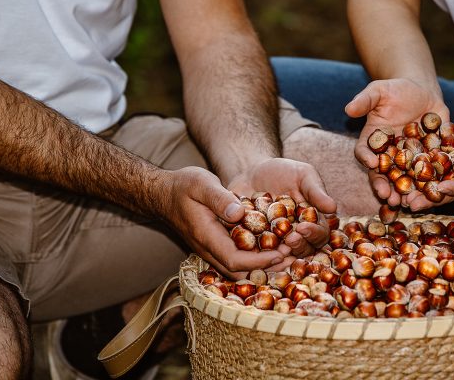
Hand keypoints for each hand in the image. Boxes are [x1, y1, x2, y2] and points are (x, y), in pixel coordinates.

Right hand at [157, 166, 293, 279]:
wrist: (163, 193)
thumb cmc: (183, 185)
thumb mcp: (201, 183)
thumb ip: (220, 198)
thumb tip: (240, 214)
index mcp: (206, 236)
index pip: (234, 259)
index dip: (259, 261)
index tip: (280, 252)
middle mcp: (208, 249)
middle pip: (239, 271)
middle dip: (265, 267)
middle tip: (290, 254)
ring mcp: (210, 249)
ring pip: (237, 268)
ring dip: (261, 264)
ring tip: (286, 252)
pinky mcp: (215, 245)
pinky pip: (235, 259)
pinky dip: (254, 257)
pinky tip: (271, 246)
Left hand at [226, 157, 337, 257]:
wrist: (252, 171)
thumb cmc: (283, 171)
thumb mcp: (302, 175)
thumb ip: (316, 191)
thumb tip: (332, 207)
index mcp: (312, 221)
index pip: (320, 233)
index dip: (314, 234)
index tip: (303, 227)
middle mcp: (297, 235)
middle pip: (304, 249)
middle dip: (299, 246)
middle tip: (290, 239)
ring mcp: (277, 242)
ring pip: (283, 256)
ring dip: (281, 254)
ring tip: (276, 247)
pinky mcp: (257, 243)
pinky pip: (259, 253)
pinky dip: (259, 254)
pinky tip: (254, 250)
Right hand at [345, 78, 447, 205]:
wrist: (423, 91)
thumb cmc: (396, 90)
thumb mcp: (379, 90)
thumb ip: (364, 100)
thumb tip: (348, 109)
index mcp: (373, 140)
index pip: (365, 153)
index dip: (366, 159)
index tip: (371, 164)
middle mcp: (388, 154)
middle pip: (384, 174)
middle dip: (385, 186)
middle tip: (389, 197)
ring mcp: (408, 159)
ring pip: (405, 178)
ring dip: (406, 191)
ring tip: (409, 203)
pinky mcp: (427, 159)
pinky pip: (428, 172)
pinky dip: (431, 182)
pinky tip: (436, 190)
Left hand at [406, 102, 453, 210]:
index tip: (440, 188)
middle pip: (447, 190)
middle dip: (429, 198)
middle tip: (411, 204)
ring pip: (434, 180)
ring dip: (418, 189)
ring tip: (400, 196)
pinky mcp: (445, 154)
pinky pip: (429, 164)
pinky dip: (415, 169)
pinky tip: (398, 171)